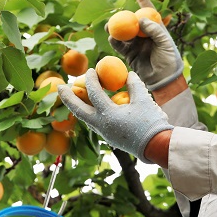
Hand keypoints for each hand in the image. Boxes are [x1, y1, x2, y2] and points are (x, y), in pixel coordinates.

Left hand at [57, 69, 173, 162]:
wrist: (157, 147)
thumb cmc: (151, 122)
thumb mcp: (144, 100)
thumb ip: (134, 85)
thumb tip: (129, 74)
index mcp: (108, 115)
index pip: (94, 94)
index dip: (91, 79)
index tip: (91, 69)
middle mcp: (101, 126)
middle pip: (78, 110)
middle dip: (67, 98)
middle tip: (59, 87)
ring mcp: (104, 134)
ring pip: (85, 119)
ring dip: (77, 107)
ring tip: (72, 98)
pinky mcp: (109, 138)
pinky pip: (94, 124)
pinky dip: (90, 114)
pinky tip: (91, 109)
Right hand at [108, 0, 183, 90]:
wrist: (165, 80)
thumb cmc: (170, 60)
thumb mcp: (165, 43)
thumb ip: (154, 30)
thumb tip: (141, 19)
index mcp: (156, 29)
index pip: (149, 11)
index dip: (143, 0)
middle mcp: (145, 35)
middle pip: (132, 22)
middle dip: (123, 17)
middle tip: (116, 14)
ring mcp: (137, 45)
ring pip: (124, 34)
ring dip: (116, 30)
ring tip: (110, 27)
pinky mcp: (130, 55)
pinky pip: (121, 46)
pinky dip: (116, 42)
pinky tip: (112, 39)